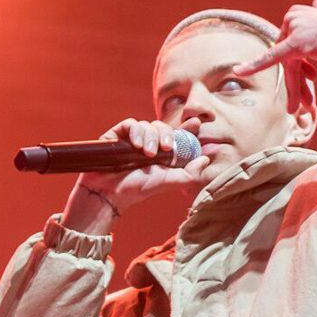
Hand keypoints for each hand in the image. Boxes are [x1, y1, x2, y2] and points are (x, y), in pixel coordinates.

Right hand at [61, 117, 209, 233]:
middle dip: (167, 135)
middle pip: (163, 127)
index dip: (188, 128)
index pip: (177, 136)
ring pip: (148, 125)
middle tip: (167, 148)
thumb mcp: (168, 183)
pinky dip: (136, 131)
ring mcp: (133, 139)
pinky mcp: (118, 135)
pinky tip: (136, 144)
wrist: (110, 194)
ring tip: (147, 154)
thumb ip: (189, 174)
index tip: (196, 123)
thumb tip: (206, 159)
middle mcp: (149, 144)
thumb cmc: (138, 189)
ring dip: (151, 137)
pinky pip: (131, 124)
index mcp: (162, 154)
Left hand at [233, 0, 316, 112]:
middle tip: (303, 104)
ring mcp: (294, 29)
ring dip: (295, 88)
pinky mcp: (296, 43)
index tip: (313, 77)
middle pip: (286, 57)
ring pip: (288, 65)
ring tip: (299, 108)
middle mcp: (293, 17)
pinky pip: (272, 58)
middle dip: (297, 82)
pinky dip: (255, 65)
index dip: (300, 66)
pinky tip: (240, 71)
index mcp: (298, 12)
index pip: (288, 46)